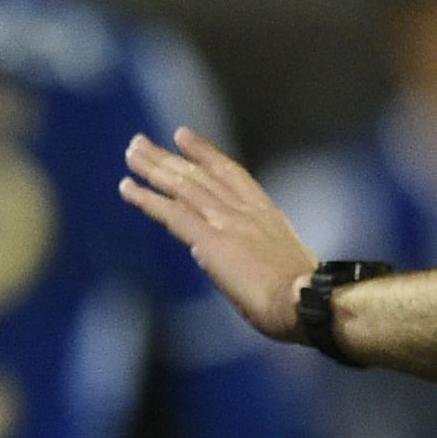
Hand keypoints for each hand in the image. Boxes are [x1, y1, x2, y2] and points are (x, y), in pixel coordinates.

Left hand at [119, 128, 316, 340]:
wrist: (308, 301)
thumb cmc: (303, 298)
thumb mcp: (285, 265)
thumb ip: (257, 256)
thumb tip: (231, 259)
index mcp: (266, 215)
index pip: (231, 174)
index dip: (204, 153)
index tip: (182, 136)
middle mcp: (244, 210)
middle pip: (199, 175)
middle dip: (168, 157)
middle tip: (141, 143)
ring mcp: (226, 222)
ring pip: (182, 186)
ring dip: (153, 168)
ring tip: (131, 153)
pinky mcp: (210, 241)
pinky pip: (172, 214)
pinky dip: (148, 199)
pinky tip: (128, 187)